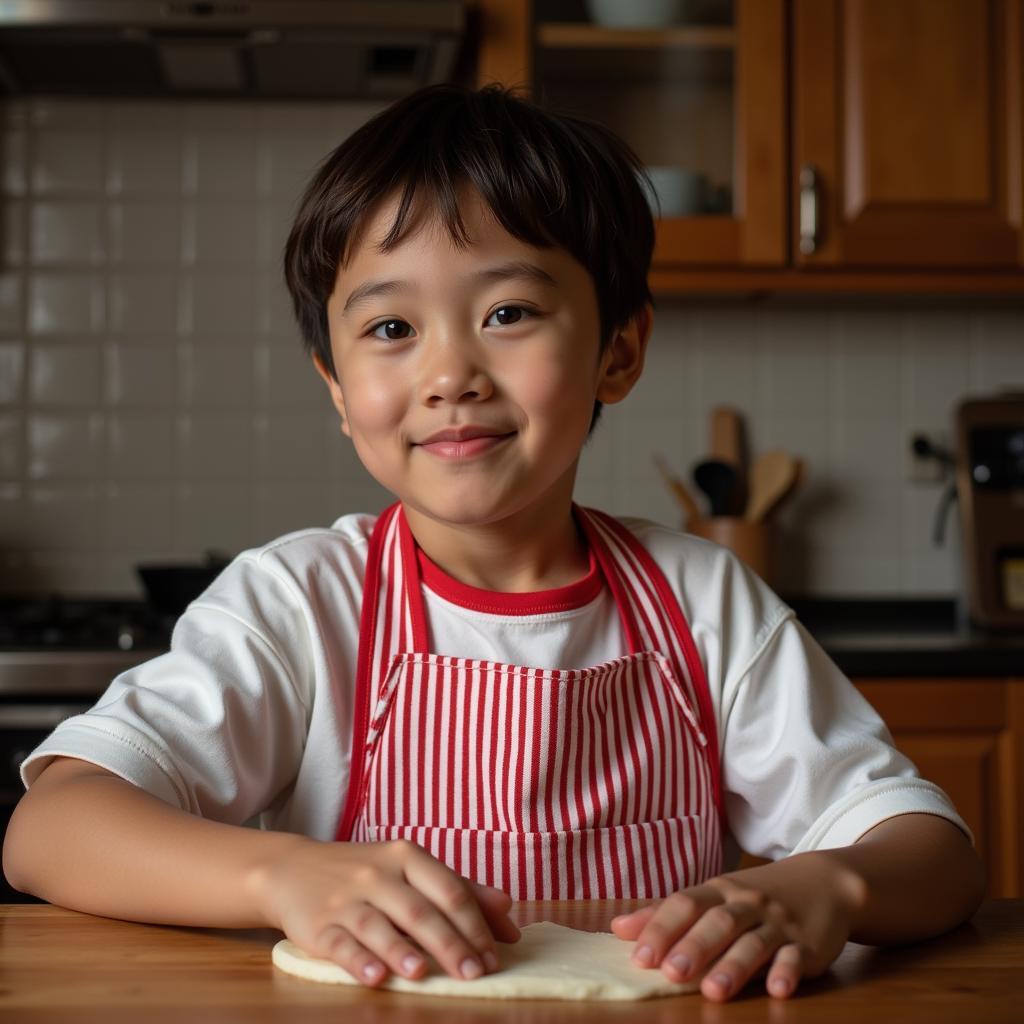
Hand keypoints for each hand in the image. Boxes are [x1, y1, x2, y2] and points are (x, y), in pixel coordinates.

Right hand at [253, 836, 519, 986]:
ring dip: (403, 950)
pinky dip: (359, 960)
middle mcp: (379, 874)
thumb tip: (510, 914)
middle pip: (420, 911)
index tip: (495, 957)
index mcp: (408, 856)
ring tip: (424, 974)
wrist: (293, 869)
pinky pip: (341, 943)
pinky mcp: (319, 924)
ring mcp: (348, 898)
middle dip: (450, 944)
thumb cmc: (366, 873)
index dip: (475, 924)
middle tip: (475, 974)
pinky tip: (376, 977)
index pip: (450, 890)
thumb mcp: (411, 870)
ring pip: (379, 925)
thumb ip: (461, 890)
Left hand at [610, 854, 858, 1000]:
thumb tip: (618, 928)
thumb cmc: (754, 895)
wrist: (823, 882)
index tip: (639, 956)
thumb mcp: (712, 896)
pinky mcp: (807, 944)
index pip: (685, 904)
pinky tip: (778, 988)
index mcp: (718, 892)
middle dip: (694, 947)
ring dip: (734, 966)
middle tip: (671, 973)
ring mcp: (778, 923)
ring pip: (754, 942)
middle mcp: (746, 904)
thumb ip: (667, 913)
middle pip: (718, 923)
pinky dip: (787, 971)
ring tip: (714, 991)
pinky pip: (796, 957)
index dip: (661, 929)